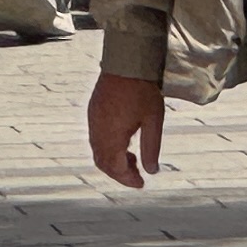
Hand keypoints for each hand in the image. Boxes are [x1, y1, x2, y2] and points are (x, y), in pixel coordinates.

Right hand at [88, 72, 167, 187]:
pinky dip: (107, 148)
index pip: (116, 168)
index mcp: (112, 136)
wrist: (126, 62)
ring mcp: (93, 121)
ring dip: (113, 161)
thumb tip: (151, 171)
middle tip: (137, 175)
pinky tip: (123, 142)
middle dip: (119, 173)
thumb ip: (151, 148)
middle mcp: (98, 132)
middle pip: (103, 163)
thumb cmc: (142, 90)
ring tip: (132, 158)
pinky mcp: (93, 111)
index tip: (141, 184)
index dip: (128, 179)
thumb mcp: (153, 121)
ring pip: (98, 152)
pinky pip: (95, 138)